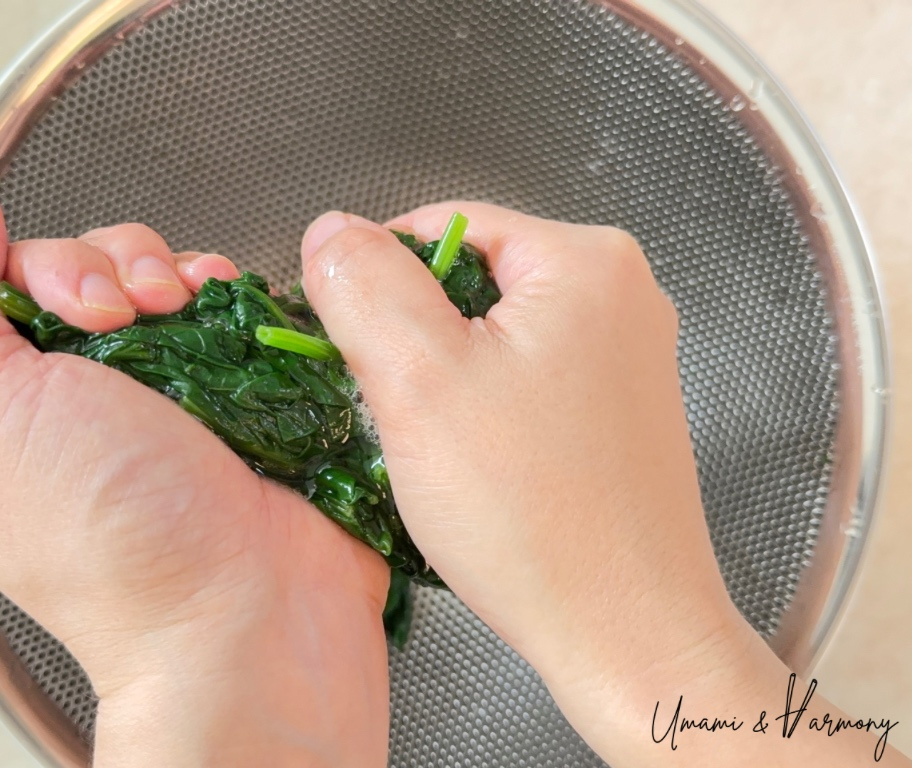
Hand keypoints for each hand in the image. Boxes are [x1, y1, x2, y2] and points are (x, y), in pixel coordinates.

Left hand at [0, 183, 389, 767]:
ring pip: (162, 277)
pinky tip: (230, 312)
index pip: (7, 277)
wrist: (249, 608)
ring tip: (194, 314)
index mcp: (11, 403)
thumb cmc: (115, 537)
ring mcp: (172, 391)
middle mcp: (90, 393)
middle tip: (142, 318)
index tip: (84, 313)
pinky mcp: (241, 392)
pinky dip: (230, 293)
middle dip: (117, 266)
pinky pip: (229, 307)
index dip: (47, 267)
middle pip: (91, 264)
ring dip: (176, 272)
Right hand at [299, 202, 908, 766]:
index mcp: (584, 260)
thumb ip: (365, 285)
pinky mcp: (624, 412)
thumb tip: (332, 230)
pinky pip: (529, 381)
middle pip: (472, 282)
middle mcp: (623, 293)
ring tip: (434, 445)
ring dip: (445, 378)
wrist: (628, 634)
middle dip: (414, 336)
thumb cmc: (528, 511)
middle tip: (390, 408)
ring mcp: (631, 356)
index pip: (442, 227)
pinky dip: (486, 408)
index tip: (344, 346)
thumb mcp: (419, 380)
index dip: (376, 280)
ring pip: (496, 336)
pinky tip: (476, 464)